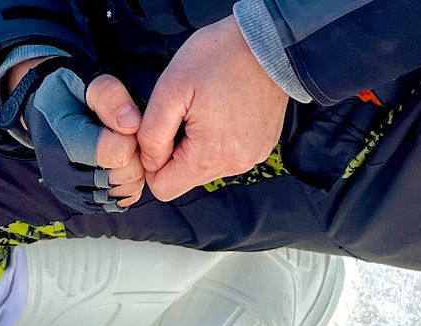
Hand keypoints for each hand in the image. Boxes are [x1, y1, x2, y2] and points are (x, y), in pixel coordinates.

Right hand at [3, 62, 146, 210]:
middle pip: (126, 174)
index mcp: (60, 142)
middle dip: (134, 152)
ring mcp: (70, 194)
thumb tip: (131, 124)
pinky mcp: (81, 204)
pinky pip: (122, 201)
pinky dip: (127, 183)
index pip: (117, 153)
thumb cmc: (70, 94)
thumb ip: (109, 95)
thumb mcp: (85, 80)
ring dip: (133, 168)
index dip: (131, 134)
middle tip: (123, 134)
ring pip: (128, 190)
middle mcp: (60, 175)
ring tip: (119, 146)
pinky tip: (116, 164)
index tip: (124, 121)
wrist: (47, 113)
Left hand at [138, 17, 289, 201]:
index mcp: (208, 157)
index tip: (159, 133)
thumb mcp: (170, 88)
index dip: (152, 163)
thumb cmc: (221, 58)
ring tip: (208, 106)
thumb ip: (152, 133)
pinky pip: (229, 152)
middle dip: (176, 150)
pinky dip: (221, 136)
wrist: (271, 42)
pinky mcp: (262, 146)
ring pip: (207, 165)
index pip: (164, 189)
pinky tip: (225, 108)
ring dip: (199, 142)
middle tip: (185, 111)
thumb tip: (149, 161)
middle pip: (186, 177)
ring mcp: (252, 157)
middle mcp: (233, 165)